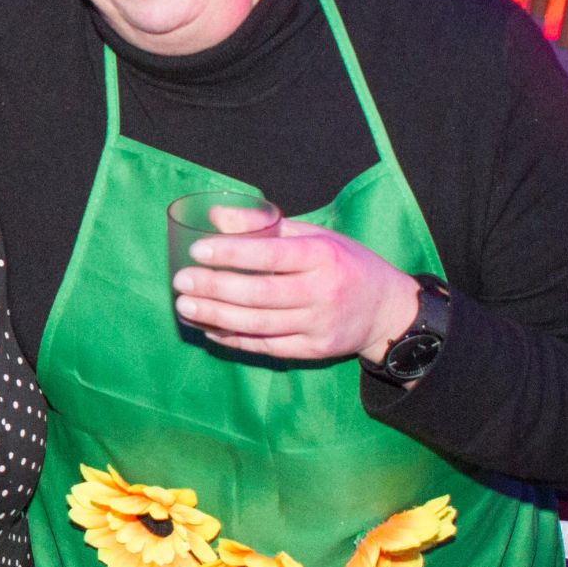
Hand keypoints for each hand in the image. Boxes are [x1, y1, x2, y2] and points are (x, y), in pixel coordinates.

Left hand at [174, 213, 423, 364]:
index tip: (197, 250)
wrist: (387, 309)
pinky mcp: (315, 350)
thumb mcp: (314, 236)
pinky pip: (266, 346)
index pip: (271, 254)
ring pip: (259, 325)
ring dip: (216, 317)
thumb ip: (265, 226)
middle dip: (214, 289)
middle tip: (180, 283)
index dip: (231, 254)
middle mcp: (323, 292)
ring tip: (185, 307)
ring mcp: (319, 325)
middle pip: (260, 294)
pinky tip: (209, 328)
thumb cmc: (344, 263)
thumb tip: (216, 216)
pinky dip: (233, 338)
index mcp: (323, 256)